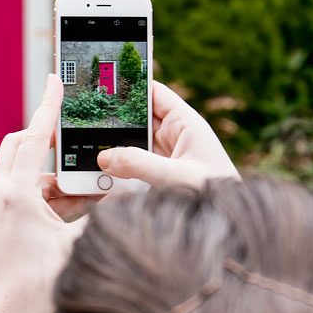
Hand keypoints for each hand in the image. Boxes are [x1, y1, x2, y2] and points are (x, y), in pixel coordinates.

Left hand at [0, 75, 87, 312]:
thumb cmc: (38, 284)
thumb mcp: (78, 244)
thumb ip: (103, 215)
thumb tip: (131, 196)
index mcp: (15, 192)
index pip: (33, 137)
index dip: (49, 107)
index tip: (56, 80)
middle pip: (19, 146)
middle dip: (45, 137)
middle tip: (71, 133)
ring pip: (22, 171)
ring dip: (50, 172)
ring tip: (83, 184)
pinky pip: (22, 193)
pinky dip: (45, 193)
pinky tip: (71, 207)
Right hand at [97, 81, 238, 188]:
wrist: (228, 229)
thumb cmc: (216, 197)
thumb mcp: (176, 177)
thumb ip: (139, 164)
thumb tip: (104, 157)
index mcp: (186, 124)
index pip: (154, 93)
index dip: (131, 85)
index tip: (103, 83)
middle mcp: (175, 139)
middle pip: (137, 121)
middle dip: (113, 123)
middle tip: (84, 122)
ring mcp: (166, 160)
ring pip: (131, 147)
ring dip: (112, 152)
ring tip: (86, 152)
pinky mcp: (158, 181)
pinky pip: (132, 171)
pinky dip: (116, 174)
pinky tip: (98, 179)